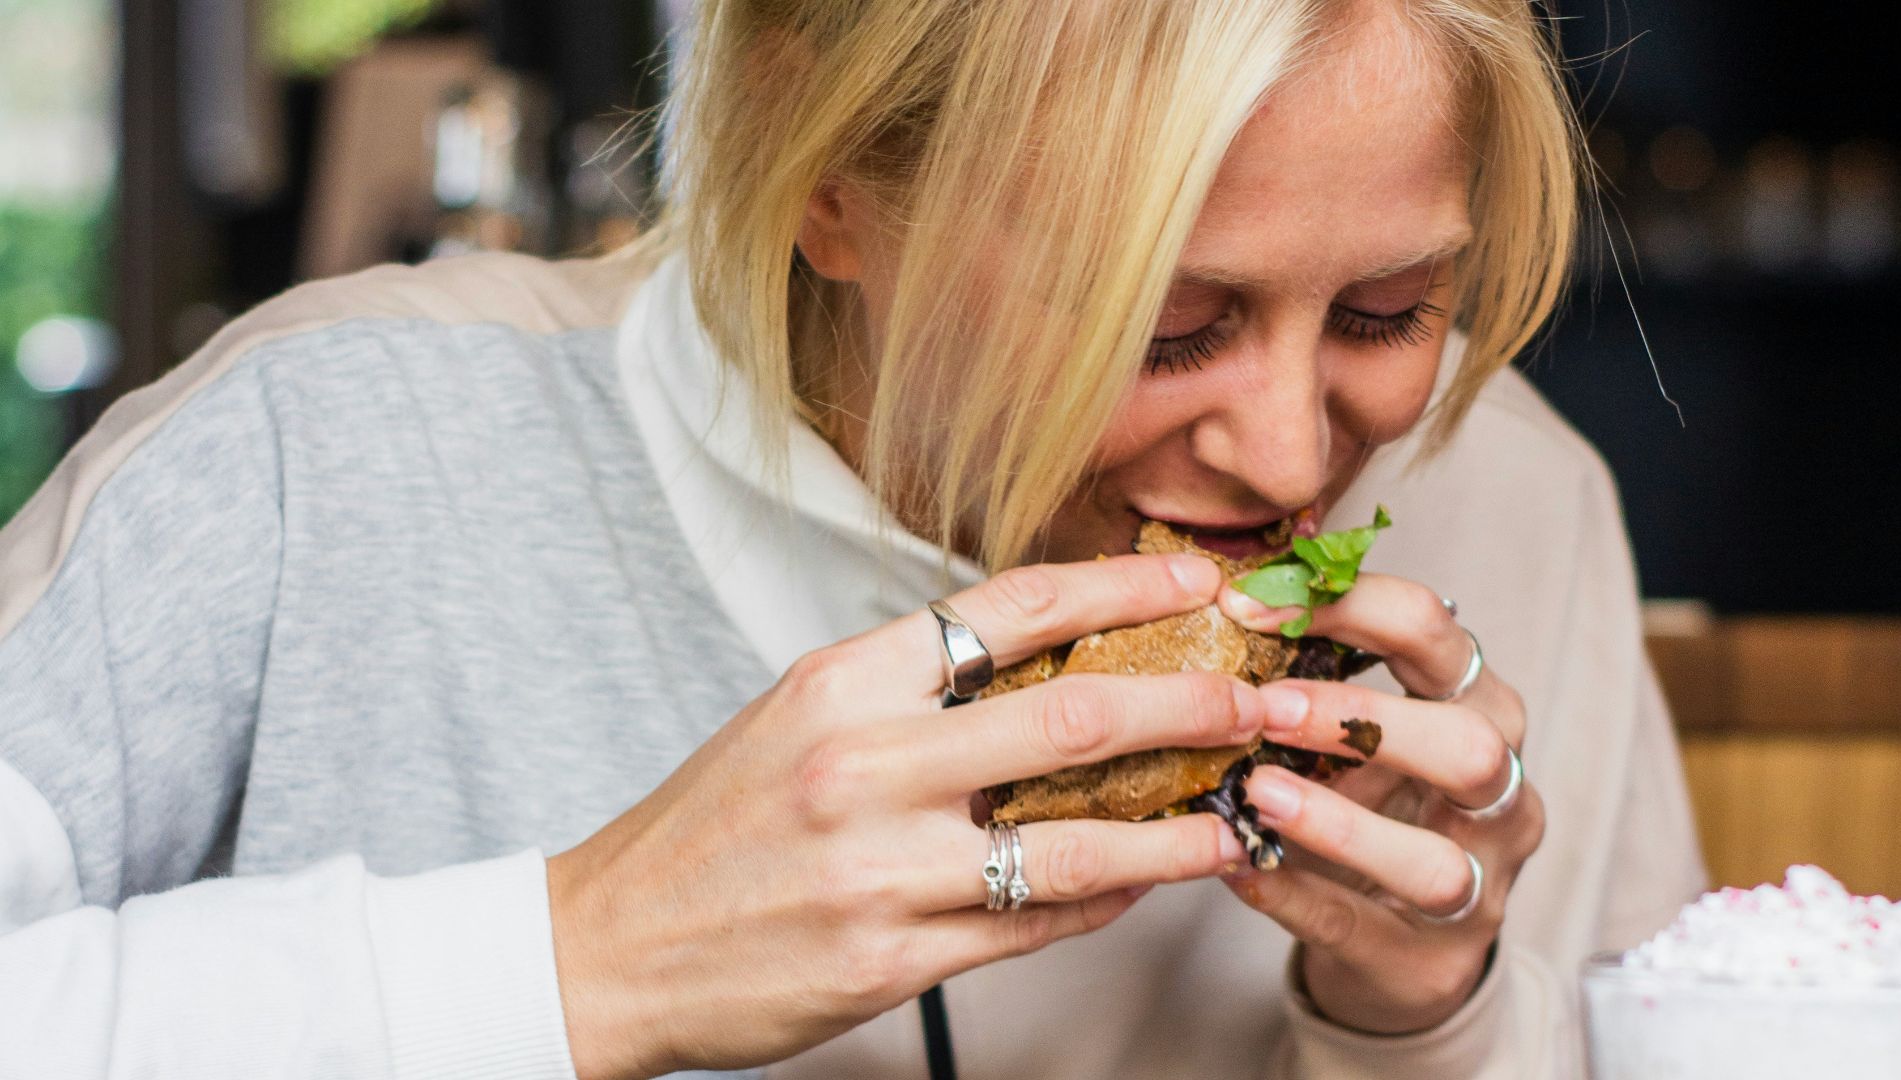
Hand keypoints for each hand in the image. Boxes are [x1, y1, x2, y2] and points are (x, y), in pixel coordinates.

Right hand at [548, 553, 1269, 1079]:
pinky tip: (1143, 883)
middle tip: (1261, 698)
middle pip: (1073, 715)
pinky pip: (1032, 925)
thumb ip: (912, 688)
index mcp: (843, 681)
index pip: (1012, 607)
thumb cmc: (713, 825)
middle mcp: (864, 764)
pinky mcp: (889, 960)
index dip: (1123, 585)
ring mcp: (880, 868)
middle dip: (1192, 702)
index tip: (1198, 577)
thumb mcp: (798, 718)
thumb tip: (1046, 661)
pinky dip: (1103, 901)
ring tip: (1236, 817)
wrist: (612, 944)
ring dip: (1176, 828)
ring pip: (1075, 841)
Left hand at [1217, 575, 1543, 1033]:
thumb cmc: (1370, 804)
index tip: (1250, 605)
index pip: (1436, 632)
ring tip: (1256, 792)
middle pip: (1470, 746)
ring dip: (1338, 823)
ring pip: (1434, 861)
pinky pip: (1360, 927)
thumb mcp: (1353, 732)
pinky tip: (1239, 868)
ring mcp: (1478, 887)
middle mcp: (1498, 794)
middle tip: (1267, 708)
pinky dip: (1294, 895)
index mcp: (1478, 707)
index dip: (1348, 606)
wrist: (1397, 941)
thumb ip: (1309, 672)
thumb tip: (1223, 595)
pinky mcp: (1428, 961)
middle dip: (1365, 720)